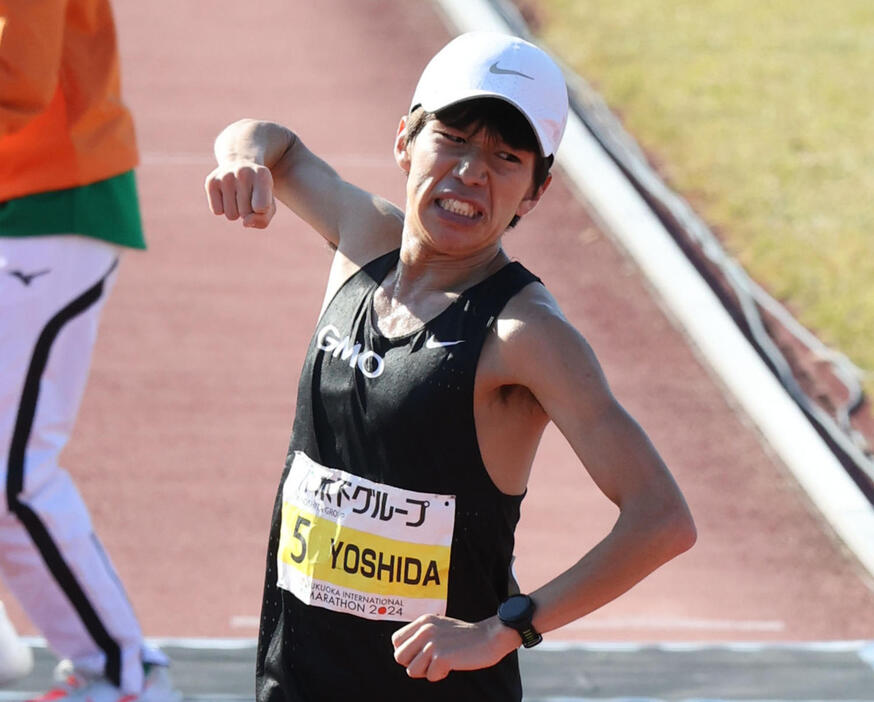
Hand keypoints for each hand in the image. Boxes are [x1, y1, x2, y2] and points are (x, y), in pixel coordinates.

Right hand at [204, 162, 275, 227]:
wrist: (240, 165)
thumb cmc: (258, 192)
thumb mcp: (269, 205)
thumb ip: (263, 219)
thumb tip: (245, 223)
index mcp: (262, 175)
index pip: (262, 207)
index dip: (262, 211)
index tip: (262, 199)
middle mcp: (243, 172)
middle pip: (245, 213)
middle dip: (248, 211)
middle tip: (248, 195)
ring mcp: (225, 176)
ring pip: (231, 215)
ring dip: (235, 211)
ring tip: (238, 195)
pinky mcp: (211, 181)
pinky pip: (217, 211)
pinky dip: (223, 208)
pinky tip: (227, 195)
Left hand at [391, 614, 518, 681]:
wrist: (489, 637)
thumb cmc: (465, 636)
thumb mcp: (439, 626)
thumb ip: (421, 635)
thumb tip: (402, 653)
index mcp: (423, 621)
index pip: (396, 641)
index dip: (407, 652)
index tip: (422, 654)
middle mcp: (425, 629)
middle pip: (399, 657)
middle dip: (413, 664)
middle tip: (430, 661)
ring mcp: (432, 643)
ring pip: (411, 670)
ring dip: (426, 671)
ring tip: (441, 662)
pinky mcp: (441, 657)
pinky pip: (430, 676)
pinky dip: (440, 675)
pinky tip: (451, 665)